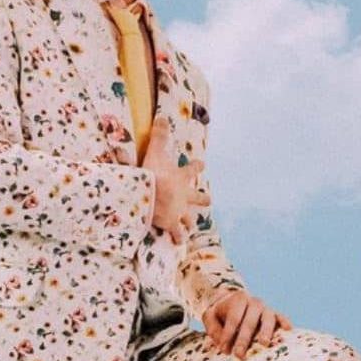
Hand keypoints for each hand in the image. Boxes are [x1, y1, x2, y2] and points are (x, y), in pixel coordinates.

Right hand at [140, 116, 209, 244]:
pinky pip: (176, 234)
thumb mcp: (156, 151)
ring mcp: (180, 211)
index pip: (192, 170)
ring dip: (190, 222)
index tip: (202, 164)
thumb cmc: (153, 174)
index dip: (197, 166)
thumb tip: (163, 116)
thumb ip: (159, 135)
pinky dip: (176, 238)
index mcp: (182, 178)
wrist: (151, 196)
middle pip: (197, 197)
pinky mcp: (172, 224)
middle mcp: (185, 196)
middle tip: (208, 199)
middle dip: (202, 198)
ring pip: (189, 218)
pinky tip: (178, 244)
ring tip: (192, 227)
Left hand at [202, 290, 292, 358]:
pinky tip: (288, 329)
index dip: (228, 334)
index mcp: (238, 299)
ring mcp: (265, 308)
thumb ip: (212, 328)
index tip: (223, 349)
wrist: (234, 301)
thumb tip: (222, 343)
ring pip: (267, 318)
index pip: (233, 318)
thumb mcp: (209, 316)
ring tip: (264, 344)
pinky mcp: (274, 315)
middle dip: (244, 339)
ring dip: (266, 331)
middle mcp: (254, 302)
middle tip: (238, 355)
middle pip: (250, 321)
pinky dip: (284, 322)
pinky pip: (280, 317)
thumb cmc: (221, 313)